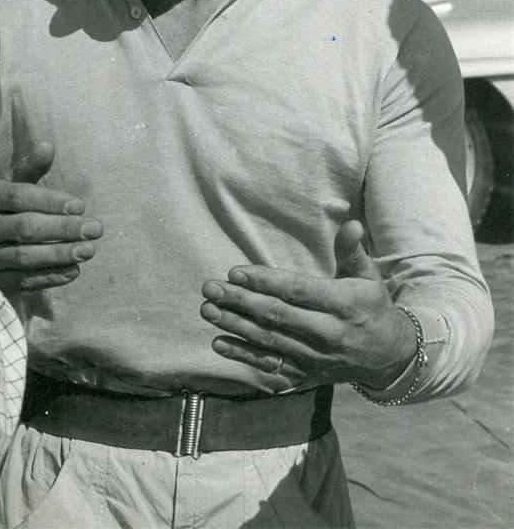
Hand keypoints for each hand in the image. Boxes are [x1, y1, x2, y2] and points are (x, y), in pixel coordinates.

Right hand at [0, 142, 102, 292]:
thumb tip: (49, 146)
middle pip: (24, 228)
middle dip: (63, 229)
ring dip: (60, 254)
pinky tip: (73, 271)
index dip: (50, 201)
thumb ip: (29, 169)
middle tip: (95, 229)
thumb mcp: (5, 186)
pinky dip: (49, 277)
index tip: (81, 206)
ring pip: (24, 257)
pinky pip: (22, 281)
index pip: (19, 196)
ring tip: (89, 250)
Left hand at [200, 220, 416, 390]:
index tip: (235, 272)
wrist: (388, 357)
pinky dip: (243, 356)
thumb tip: (349, 222)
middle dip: (241, 302)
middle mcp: (327, 333)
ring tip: (207, 310)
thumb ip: (352, 250)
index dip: (265, 282)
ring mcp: (314, 358)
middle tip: (211, 288)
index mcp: (342, 304)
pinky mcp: (305, 374)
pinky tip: (219, 343)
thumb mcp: (368, 276)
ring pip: (269, 341)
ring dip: (235, 326)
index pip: (298, 291)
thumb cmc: (371, 306)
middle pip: (277, 316)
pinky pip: (270, 367)